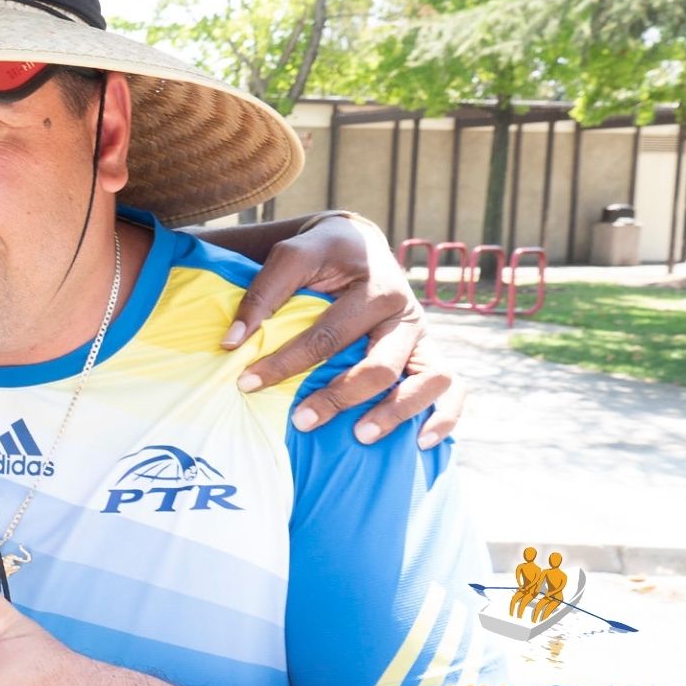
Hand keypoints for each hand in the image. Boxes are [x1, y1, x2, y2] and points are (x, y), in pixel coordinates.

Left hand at [223, 214, 461, 448]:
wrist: (359, 243)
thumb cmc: (321, 254)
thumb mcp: (291, 256)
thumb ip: (262, 294)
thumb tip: (232, 343)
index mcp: (374, 287)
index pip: (329, 334)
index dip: (286, 362)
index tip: (247, 383)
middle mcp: (406, 313)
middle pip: (381, 365)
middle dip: (339, 397)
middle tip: (300, 420)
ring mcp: (423, 335)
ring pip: (429, 379)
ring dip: (397, 412)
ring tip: (360, 437)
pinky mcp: (431, 352)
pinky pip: (454, 389)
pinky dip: (444, 416)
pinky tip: (421, 441)